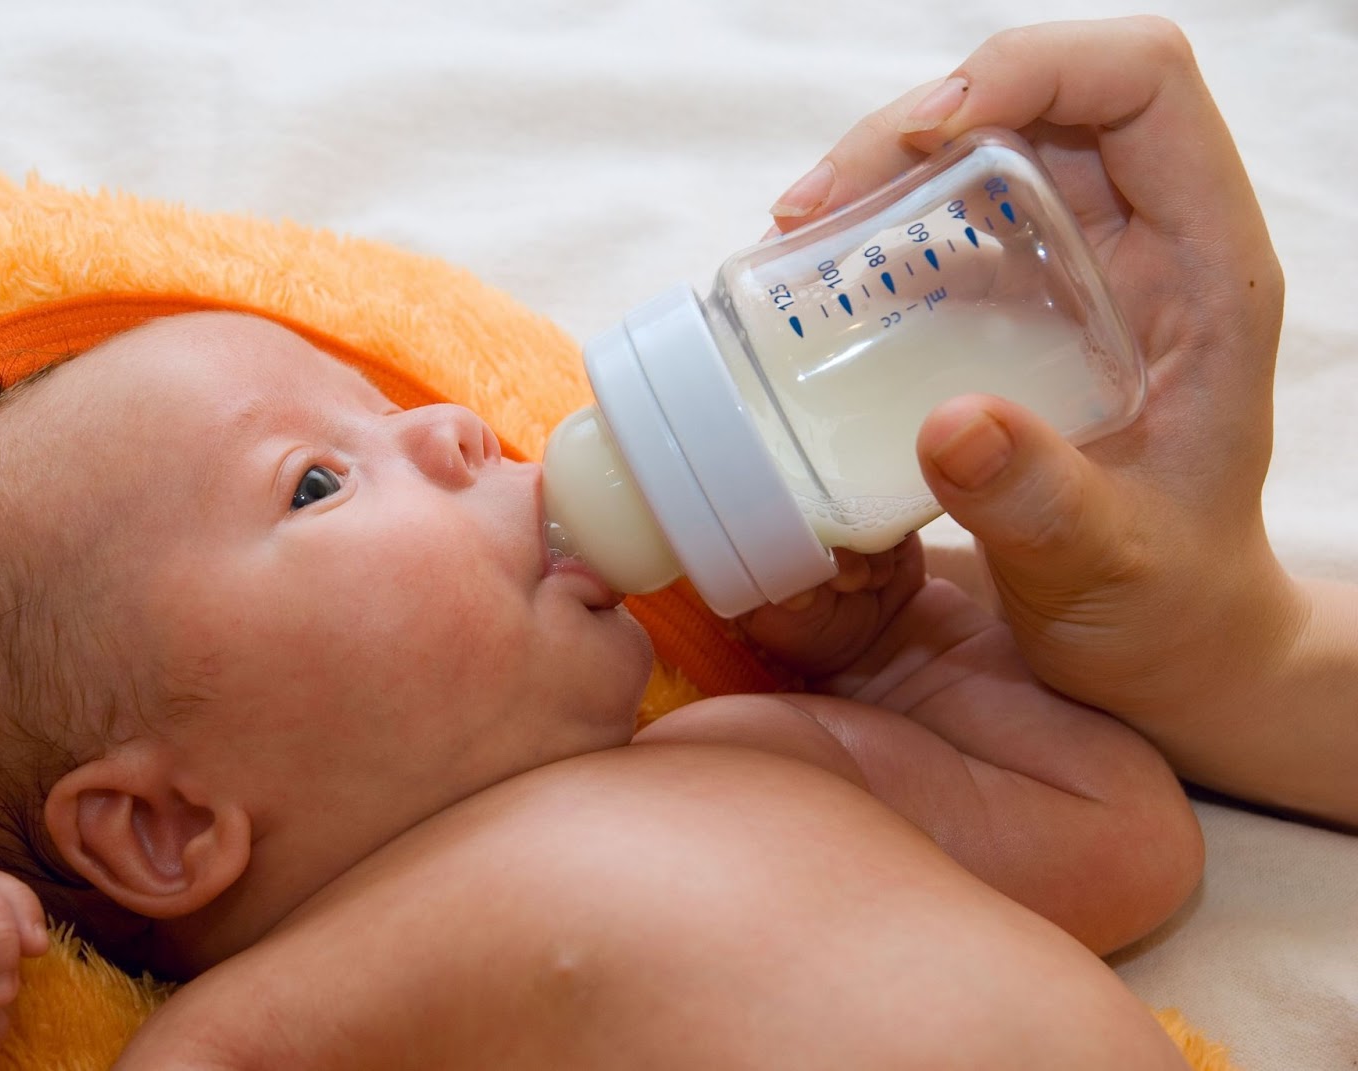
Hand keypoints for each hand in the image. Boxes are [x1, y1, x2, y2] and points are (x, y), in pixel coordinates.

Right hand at [767, 17, 1294, 730]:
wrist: (1162, 645)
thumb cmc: (1166, 606)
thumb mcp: (1110, 565)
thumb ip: (1039, 502)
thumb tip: (948, 424)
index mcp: (1204, 269)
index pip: (1141, 86)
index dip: (1034, 71)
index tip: (928, 140)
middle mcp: (1143, 245)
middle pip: (1032, 102)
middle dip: (910, 126)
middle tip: (807, 209)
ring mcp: (1078, 271)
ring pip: (976, 155)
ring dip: (875, 174)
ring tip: (789, 237)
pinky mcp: (1020, 311)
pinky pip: (940, 232)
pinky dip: (868, 240)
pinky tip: (812, 289)